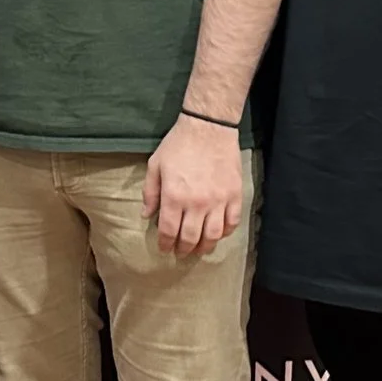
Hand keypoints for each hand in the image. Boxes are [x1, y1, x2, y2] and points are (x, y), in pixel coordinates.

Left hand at [143, 113, 244, 256]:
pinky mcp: (234, 195)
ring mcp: (219, 200)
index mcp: (174, 196)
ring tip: (199, 249)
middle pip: (191, 237)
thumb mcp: (155, 165)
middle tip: (181, 253)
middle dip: (184, 249)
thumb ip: (150, 192)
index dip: (165, 244)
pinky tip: (218, 234)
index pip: (169, 231)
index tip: (164, 249)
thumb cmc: (178, 145)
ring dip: (205, 247)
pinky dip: (225, 232)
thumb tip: (147, 215)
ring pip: (213, 235)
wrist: (208, 127)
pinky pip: (232, 222)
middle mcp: (197, 203)